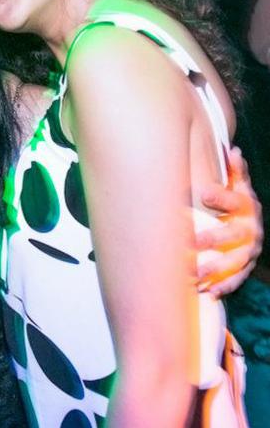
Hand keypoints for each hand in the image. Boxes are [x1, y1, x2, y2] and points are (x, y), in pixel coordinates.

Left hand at [196, 148, 262, 295]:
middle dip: (214, 238)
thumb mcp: (238, 184)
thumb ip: (234, 171)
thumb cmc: (235, 200)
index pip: (237, 201)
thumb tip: (233, 150)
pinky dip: (224, 285)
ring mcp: (249, 249)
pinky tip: (209, 292)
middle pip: (234, 234)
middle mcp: (251, 228)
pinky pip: (237, 278)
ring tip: (196, 273)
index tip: (204, 194)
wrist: (248, 222)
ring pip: (234, 260)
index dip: (222, 197)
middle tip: (192, 241)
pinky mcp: (245, 267)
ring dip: (216, 267)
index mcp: (247, 206)